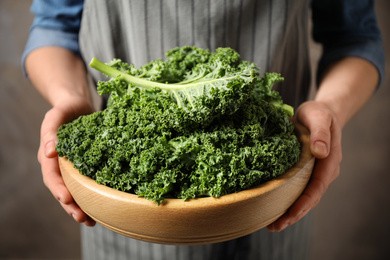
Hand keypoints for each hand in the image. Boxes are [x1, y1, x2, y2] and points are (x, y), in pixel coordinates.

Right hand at [37, 98, 95, 225]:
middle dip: (71, 206)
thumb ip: (51, 131)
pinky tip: (103, 208)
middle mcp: (59, 166)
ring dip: (82, 207)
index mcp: (49, 156)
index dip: (59, 189)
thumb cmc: (66, 109)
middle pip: (63, 190)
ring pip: (75, 192)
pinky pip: (88, 185)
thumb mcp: (57, 115)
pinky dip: (94, 197)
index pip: (52, 177)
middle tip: (83, 218)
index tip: (68, 200)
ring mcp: (72, 168)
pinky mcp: (86, 167)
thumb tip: (49, 151)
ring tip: (91, 221)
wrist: (78, 105)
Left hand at [267, 101, 341, 231]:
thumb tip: (321, 152)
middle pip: (310, 199)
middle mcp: (324, 172)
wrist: (321, 112)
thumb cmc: (319, 113)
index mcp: (329, 162)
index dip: (303, 203)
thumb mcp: (319, 117)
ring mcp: (315, 174)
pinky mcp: (305, 172)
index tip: (289, 214)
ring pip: (303, 198)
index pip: (317, 188)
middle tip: (274, 227)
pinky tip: (273, 207)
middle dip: (293, 215)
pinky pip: (297, 190)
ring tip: (271, 225)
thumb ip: (321, 133)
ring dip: (289, 212)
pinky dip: (286, 201)